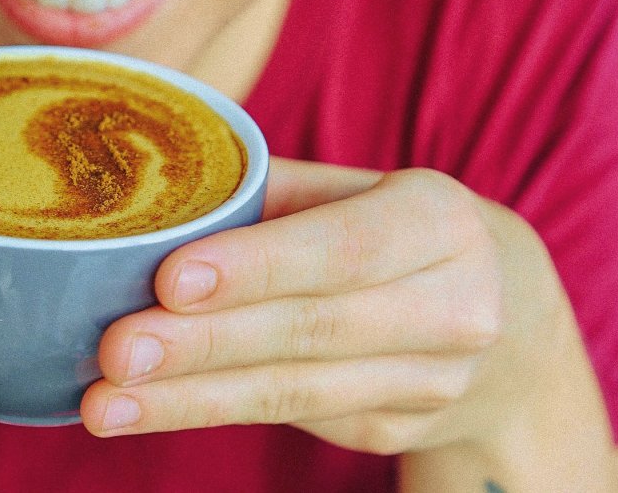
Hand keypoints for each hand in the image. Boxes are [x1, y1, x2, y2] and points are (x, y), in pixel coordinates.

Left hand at [81, 157, 568, 454]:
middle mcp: (452, 308)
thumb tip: (153, 196)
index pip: (343, 248)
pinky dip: (211, 410)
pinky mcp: (393, 428)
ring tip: (105, 403)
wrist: (512, 319)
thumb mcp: (360, 189)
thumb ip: (272, 193)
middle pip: (312, 330)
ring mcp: (430, 382)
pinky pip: (291, 417)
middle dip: (204, 346)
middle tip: (113, 351)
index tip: (170, 280)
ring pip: (295, 392)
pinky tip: (146, 407)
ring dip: (190, 400)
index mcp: (439, 221)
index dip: (258, 267)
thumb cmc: (400, 230)